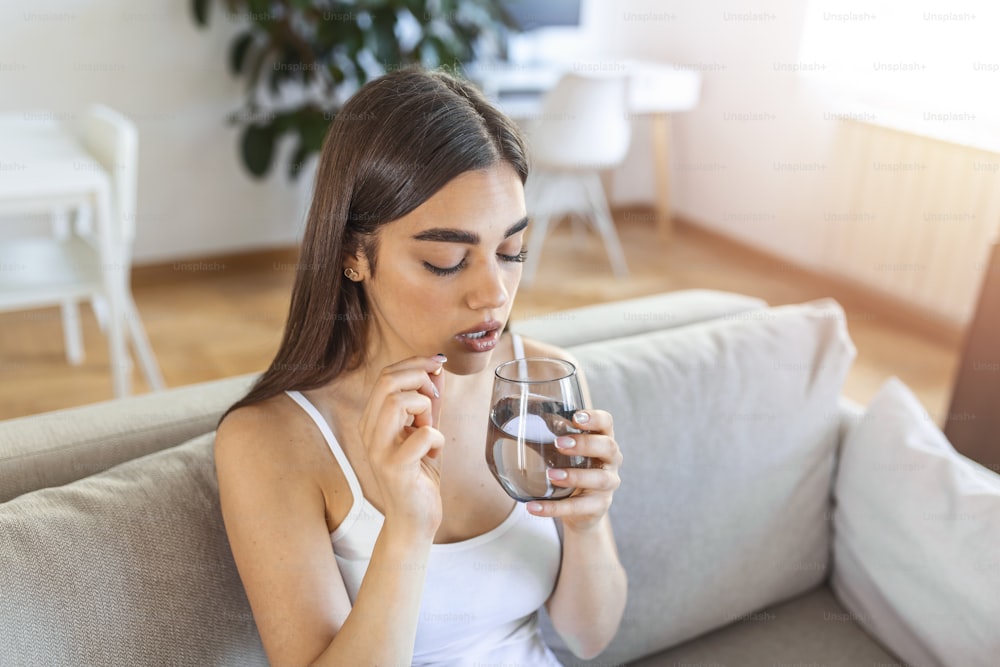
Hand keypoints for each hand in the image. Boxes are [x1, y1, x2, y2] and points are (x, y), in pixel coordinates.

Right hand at [357, 355, 446, 539]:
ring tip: (430, 428)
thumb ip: (429, 402)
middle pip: (388, 381)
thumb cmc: (419, 475)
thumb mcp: (426, 430)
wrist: (414, 519)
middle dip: (420, 378)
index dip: (414, 363)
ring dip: (425, 408)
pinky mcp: (394, 467)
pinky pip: (422, 435)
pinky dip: (437, 438)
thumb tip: (437, 369)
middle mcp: (369, 431)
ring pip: (398, 402)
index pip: (386, 375)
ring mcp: (379, 449)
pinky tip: (435, 452)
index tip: (438, 364)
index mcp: (372, 420)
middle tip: (435, 397)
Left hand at [526, 409, 621, 532]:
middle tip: (559, 443)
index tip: (576, 417)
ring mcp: (607, 484)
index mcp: (602, 440)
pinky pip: (578, 508)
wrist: (581, 510)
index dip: (595, 418)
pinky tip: (534, 507)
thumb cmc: (571, 470)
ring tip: (551, 476)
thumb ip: (549, 438)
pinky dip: (554, 508)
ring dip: (575, 476)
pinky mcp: (598, 506)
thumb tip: (515, 426)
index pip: (606, 423)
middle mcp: (610, 461)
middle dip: (585, 444)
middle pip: (608, 447)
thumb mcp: (563, 453)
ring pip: (599, 479)